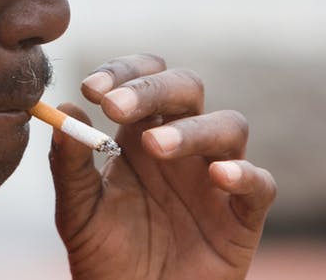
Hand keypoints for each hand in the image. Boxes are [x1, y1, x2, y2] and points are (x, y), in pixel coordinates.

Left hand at [47, 54, 275, 279]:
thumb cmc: (104, 254)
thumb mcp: (76, 210)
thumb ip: (69, 163)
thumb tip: (64, 109)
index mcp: (140, 131)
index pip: (143, 78)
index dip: (123, 72)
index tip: (92, 89)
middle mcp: (182, 143)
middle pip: (187, 87)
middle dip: (152, 88)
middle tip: (114, 108)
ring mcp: (215, 176)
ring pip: (228, 126)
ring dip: (193, 128)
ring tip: (155, 145)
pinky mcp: (243, 216)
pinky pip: (261, 184)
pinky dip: (245, 174)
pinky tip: (218, 176)